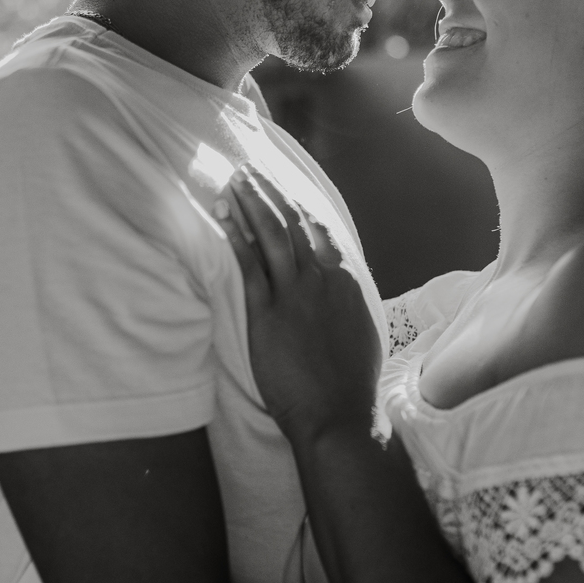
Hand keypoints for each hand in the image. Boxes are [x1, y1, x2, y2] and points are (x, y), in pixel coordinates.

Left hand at [215, 169, 381, 443]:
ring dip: (251, 201)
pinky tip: (223, 215)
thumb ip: (346, 299)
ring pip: (271, 234)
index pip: (319, 227)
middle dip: (269, 191)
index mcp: (346, 279)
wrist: (339, 414)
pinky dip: (236, 235)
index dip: (297, 201)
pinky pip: (249, 265)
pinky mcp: (267, 314)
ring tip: (234, 178)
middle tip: (250, 168)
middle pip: (293, 221)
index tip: (282, 185)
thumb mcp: (360, 329)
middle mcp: (322, 279)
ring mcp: (294, 294)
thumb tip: (339, 284)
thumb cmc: (351, 382)